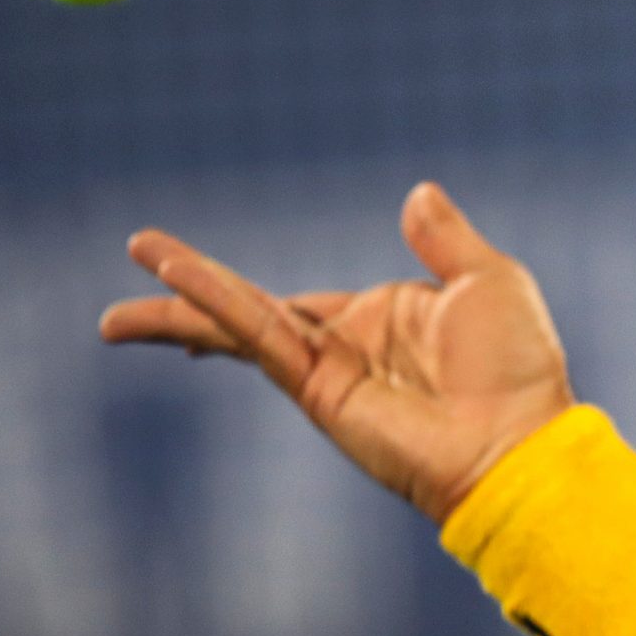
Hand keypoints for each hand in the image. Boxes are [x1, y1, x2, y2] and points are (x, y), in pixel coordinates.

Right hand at [100, 181, 574, 521]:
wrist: (517, 442)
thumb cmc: (519, 370)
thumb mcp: (488, 281)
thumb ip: (445, 238)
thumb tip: (417, 193)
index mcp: (389, 320)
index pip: (306, 305)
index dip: (256, 297)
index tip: (203, 286)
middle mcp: (351, 347)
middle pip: (254, 315)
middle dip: (193, 300)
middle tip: (137, 276)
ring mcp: (330, 372)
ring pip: (240, 328)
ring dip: (181, 309)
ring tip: (116, 318)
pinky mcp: (319, 391)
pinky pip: (259, 335)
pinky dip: (216, 306)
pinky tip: (178, 284)